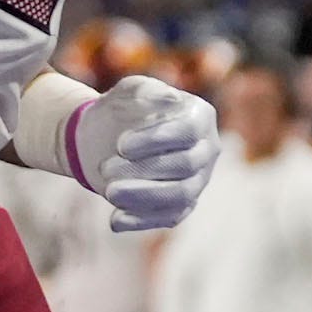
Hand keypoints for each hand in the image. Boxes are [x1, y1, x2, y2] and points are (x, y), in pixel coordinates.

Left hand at [65, 74, 221, 231]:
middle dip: (145, 168)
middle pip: (186, 164)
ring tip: (108, 192)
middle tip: (105, 168)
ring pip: (181, 195)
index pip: (188, 130)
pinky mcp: (182, 205)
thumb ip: (146, 91)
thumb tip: (169, 100)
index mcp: (200, 116)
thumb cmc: (124, 110)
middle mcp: (206, 150)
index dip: (156, 139)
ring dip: (143, 196)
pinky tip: (114, 220)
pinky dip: (142, 220)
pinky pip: (170, 217)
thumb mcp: (130, 92)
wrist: (108, 139)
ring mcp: (197, 180)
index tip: (121, 145)